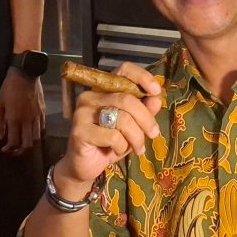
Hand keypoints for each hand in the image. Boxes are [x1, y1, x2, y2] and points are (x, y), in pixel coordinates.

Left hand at [0, 68, 45, 154]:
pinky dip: (36, 134)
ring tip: (23, 144)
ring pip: (36, 138)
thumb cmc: (9, 88)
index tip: (4, 150)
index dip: (9, 149)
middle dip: (20, 151)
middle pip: (27, 144)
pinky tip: (30, 133)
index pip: (14, 141)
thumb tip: (0, 137)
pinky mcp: (43, 113)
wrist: (26, 74)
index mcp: (14, 119)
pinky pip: (42, 128)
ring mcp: (37, 117)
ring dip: (29, 145)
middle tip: (14, 151)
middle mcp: (27, 121)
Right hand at [54, 62, 162, 197]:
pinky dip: (122, 146)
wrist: (85, 167)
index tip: (156, 91)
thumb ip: (143, 111)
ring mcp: (83, 113)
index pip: (123, 70)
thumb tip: (156, 99)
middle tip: (154, 134)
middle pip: (127, 99)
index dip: (142, 77)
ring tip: (138, 148)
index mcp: (103, 89)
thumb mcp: (132, 127)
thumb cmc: (109, 143)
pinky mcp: (79, 131)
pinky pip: (113, 136)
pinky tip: (118, 151)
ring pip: (122, 118)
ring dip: (136, 136)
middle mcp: (90, 96)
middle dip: (146, 118)